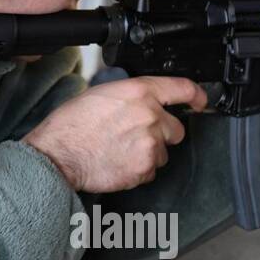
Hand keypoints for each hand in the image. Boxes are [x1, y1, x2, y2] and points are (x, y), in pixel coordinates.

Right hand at [23, 76, 207, 193]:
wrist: (59, 154)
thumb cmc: (71, 124)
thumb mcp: (101, 94)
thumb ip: (130, 96)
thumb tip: (142, 101)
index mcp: (139, 93)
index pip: (182, 89)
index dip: (197, 96)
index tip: (201, 101)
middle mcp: (150, 117)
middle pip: (176, 128)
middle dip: (162, 133)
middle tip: (136, 135)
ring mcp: (150, 145)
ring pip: (163, 152)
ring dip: (148, 153)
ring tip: (120, 150)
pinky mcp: (144, 169)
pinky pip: (151, 170)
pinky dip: (138, 169)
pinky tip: (117, 162)